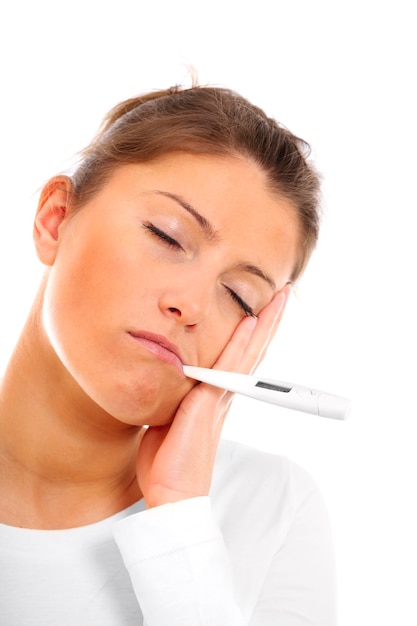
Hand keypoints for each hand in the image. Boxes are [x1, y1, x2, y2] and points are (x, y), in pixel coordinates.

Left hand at [136, 286, 289, 508]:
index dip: (254, 332)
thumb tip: (163, 384)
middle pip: (254, 350)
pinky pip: (230, 367)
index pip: (241, 357)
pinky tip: (250, 323)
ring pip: (249, 353)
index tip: (263, 308)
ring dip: (265, 324)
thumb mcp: (168, 420)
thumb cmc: (168, 462)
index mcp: (216, 397)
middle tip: (284, 294)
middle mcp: (225, 395)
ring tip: (280, 299)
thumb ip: (172, 398)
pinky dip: (242, 344)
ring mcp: (221, 398)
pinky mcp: (210, 404)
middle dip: (269, 320)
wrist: (173, 495)